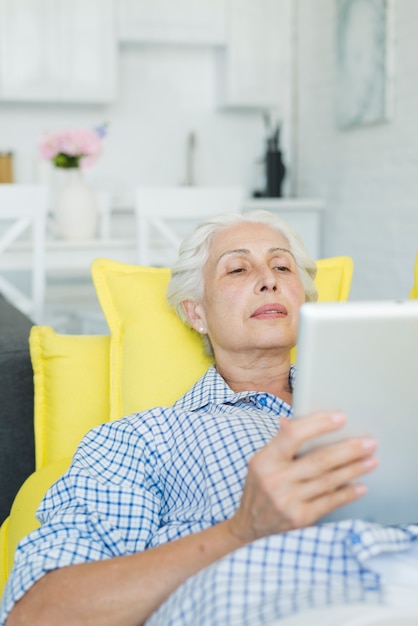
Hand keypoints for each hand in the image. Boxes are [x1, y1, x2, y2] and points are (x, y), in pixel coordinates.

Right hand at [229, 412, 377, 542]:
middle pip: (319, 460)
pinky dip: (347, 493)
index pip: (294, 435)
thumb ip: (280, 442)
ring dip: (354, 470)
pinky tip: (360, 486)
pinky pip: (330, 502)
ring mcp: (287, 501)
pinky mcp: (299, 518)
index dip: (319, 424)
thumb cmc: (260, 488)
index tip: (341, 418)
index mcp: (264, 460)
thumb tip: (292, 421)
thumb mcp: (262, 462)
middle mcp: (274, 480)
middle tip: (368, 443)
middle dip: (349, 450)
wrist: (249, 526)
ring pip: (329, 480)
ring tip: (370, 460)